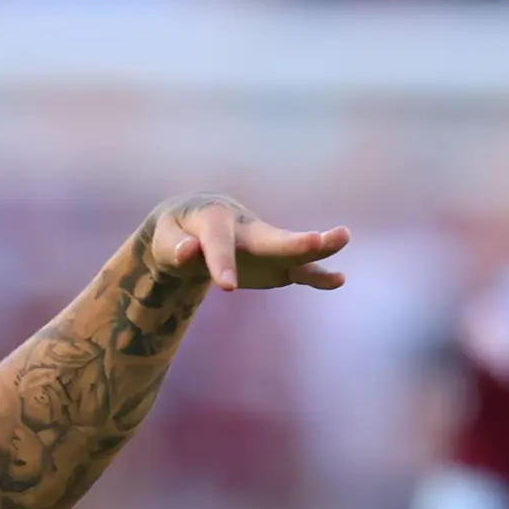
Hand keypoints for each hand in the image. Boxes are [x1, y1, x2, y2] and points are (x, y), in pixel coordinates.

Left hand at [152, 199, 350, 293]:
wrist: (193, 227)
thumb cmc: (175, 234)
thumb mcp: (165, 240)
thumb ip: (175, 247)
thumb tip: (189, 253)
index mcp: (214, 219)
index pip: (220, 243)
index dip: (222, 264)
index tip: (227, 288)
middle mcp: (246, 228)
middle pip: (271, 237)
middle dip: (293, 242)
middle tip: (315, 241)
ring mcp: (265, 244)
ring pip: (293, 249)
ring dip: (319, 248)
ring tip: (344, 237)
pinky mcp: (276, 262)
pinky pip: (299, 270)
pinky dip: (318, 276)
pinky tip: (339, 280)